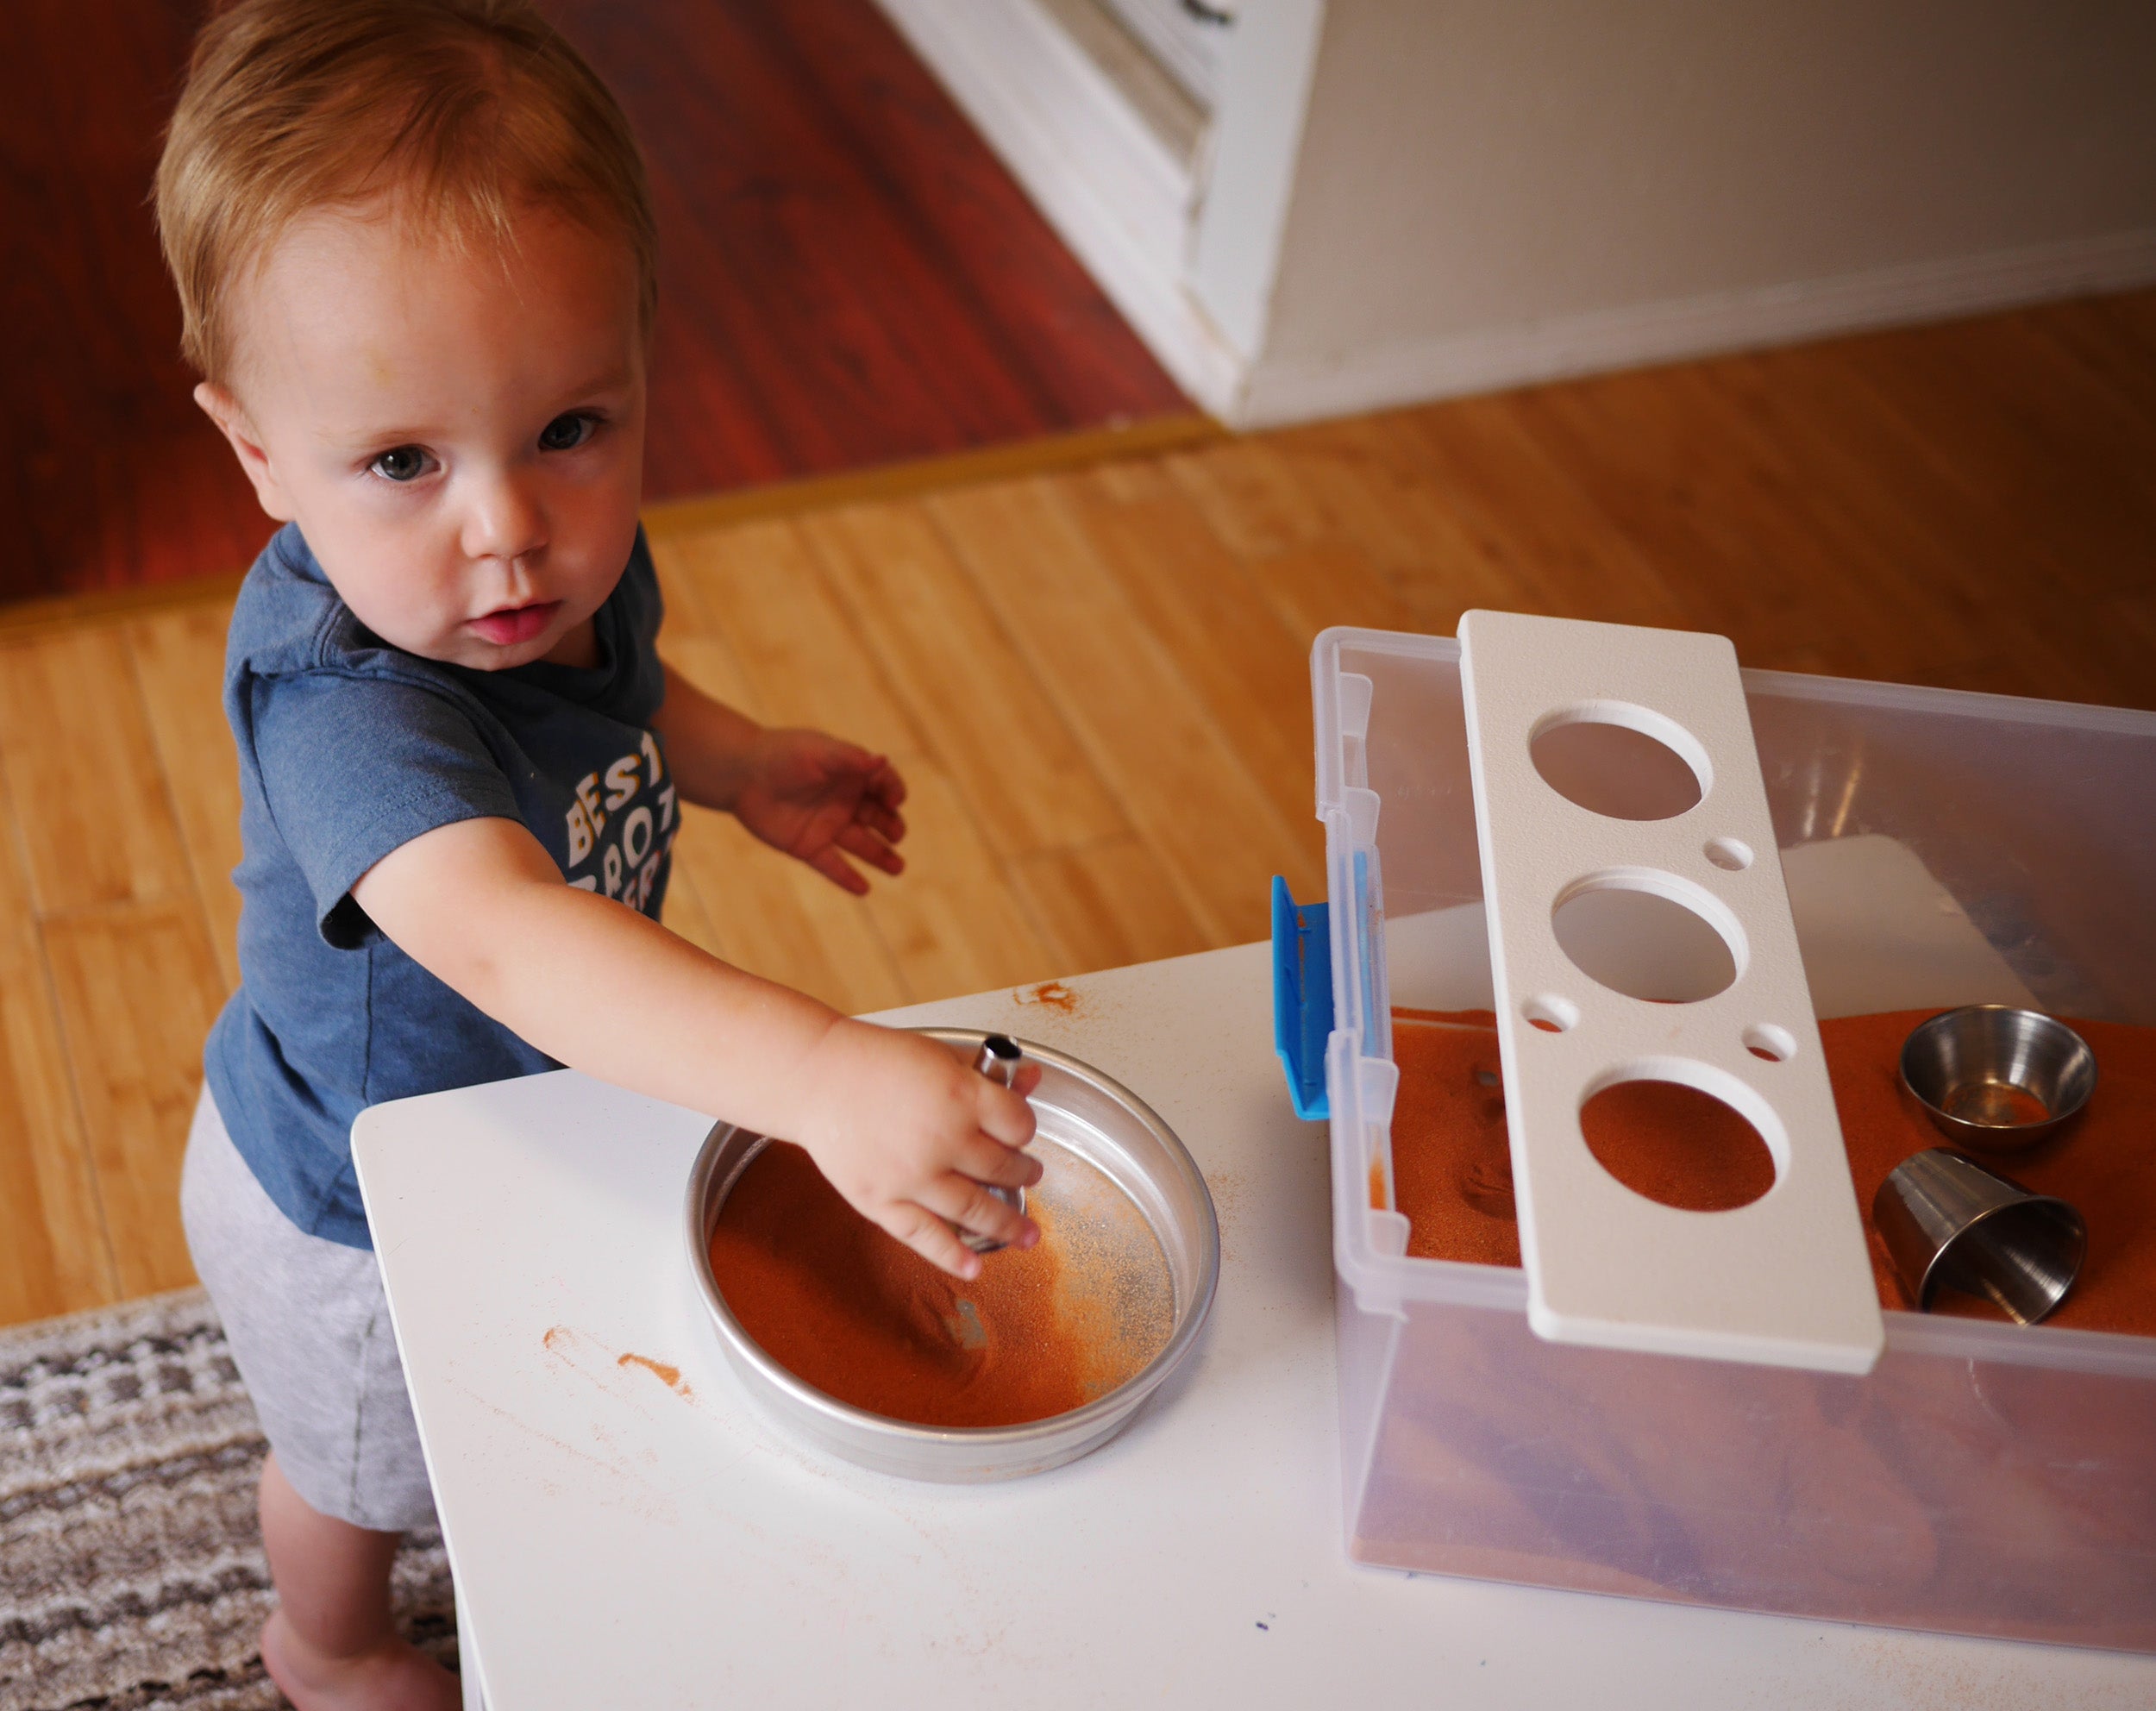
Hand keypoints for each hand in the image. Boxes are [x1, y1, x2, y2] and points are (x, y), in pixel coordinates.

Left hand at [732, 730, 906, 894]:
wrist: (740, 773)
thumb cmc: (782, 754)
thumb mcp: (818, 752)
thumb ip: (850, 759)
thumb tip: (881, 760)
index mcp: (851, 775)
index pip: (884, 784)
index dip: (894, 791)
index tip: (894, 800)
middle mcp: (844, 802)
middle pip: (878, 817)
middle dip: (892, 827)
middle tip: (897, 834)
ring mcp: (827, 826)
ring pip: (862, 844)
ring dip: (881, 856)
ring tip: (898, 868)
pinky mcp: (808, 846)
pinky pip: (832, 866)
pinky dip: (847, 878)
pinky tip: (864, 889)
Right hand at [794, 1020, 1043, 1277]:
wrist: (816, 1077)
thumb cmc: (874, 1060)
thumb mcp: (940, 1054)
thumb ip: (987, 1072)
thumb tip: (1033, 1078)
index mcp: (961, 1095)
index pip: (1019, 1124)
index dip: (1026, 1129)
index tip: (1022, 1133)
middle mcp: (943, 1138)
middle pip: (1003, 1167)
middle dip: (1024, 1174)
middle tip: (1029, 1175)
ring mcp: (913, 1175)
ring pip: (976, 1209)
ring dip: (1007, 1224)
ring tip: (1026, 1233)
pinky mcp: (882, 1200)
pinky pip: (925, 1236)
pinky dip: (952, 1255)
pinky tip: (974, 1268)